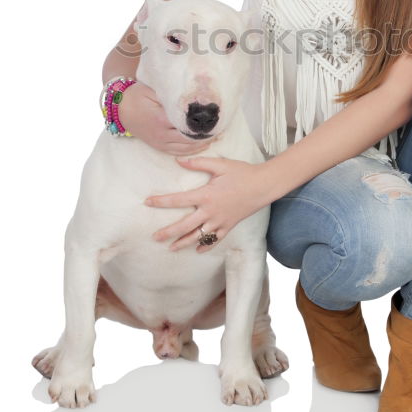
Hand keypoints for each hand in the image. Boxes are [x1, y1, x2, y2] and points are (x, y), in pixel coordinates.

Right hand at [117, 82, 212, 155]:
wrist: (120, 109)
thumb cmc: (137, 95)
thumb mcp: (153, 90)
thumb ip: (171, 95)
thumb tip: (191, 96)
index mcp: (161, 119)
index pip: (187, 125)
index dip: (203, 125)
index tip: (216, 120)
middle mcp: (161, 134)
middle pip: (190, 139)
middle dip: (207, 136)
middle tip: (222, 130)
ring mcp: (159, 142)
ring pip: (186, 148)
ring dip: (202, 144)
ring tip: (217, 137)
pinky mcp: (158, 146)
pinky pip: (178, 152)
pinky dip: (192, 150)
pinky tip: (203, 145)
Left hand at [145, 157, 269, 251]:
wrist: (263, 185)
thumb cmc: (242, 173)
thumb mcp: (220, 165)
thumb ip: (199, 163)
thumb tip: (179, 160)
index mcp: (206, 195)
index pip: (179, 200)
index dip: (161, 201)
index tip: (148, 202)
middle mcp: (211, 211)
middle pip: (185, 225)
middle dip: (168, 232)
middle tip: (154, 237)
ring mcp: (220, 221)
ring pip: (198, 236)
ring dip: (183, 242)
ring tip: (171, 248)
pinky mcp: (229, 226)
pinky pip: (215, 239)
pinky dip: (206, 245)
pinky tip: (197, 250)